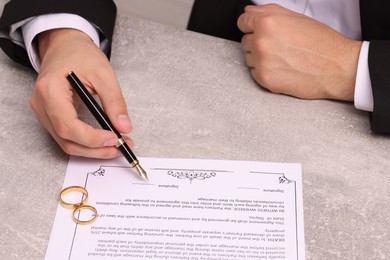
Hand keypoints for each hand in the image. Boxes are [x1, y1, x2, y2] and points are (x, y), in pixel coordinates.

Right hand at [30, 28, 132, 157]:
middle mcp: (41, 104)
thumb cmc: (80, 54)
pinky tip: (103, 140)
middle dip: (96, 149)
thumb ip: (114, 101)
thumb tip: (124, 127)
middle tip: (121, 147)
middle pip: (66, 139)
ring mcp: (43, 112)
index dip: (92, 138)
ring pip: (66, 143)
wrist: (66, 46)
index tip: (115, 138)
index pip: (67, 125)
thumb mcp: (103, 73)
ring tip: (116, 145)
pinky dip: (87, 143)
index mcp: (49, 90)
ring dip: (93, 150)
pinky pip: (67, 137)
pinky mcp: (50, 116)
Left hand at [237, 4, 361, 100]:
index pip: (243, 21)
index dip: (252, 25)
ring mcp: (261, 62)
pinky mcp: (264, 79)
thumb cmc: (321, 42)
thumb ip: (268, 11)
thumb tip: (249, 10)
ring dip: (260, 58)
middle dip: (258, 42)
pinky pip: (254, 73)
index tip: (259, 30)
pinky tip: (282, 69)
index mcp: (268, 23)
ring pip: (248, 57)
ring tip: (282, 58)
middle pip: (245, 40)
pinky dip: (265, 72)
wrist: (336, 68)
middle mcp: (261, 41)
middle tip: (279, 46)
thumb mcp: (296, 17)